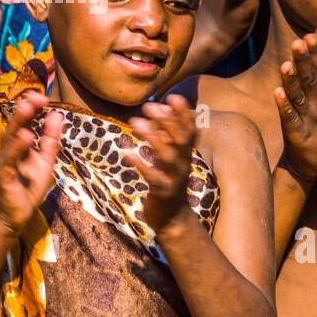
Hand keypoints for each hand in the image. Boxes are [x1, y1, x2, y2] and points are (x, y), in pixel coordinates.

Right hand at [0, 92, 62, 237]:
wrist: (16, 216)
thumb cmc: (28, 187)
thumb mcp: (46, 161)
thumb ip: (50, 139)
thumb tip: (57, 114)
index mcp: (19, 145)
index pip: (24, 122)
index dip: (32, 108)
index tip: (43, 96)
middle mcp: (9, 151)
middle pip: (14, 126)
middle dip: (24, 110)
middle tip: (35, 97)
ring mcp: (5, 164)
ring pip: (9, 140)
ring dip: (18, 123)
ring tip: (28, 108)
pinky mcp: (4, 178)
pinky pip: (9, 162)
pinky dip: (17, 149)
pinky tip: (26, 137)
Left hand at [123, 95, 195, 236]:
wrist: (172, 220)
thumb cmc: (167, 185)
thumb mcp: (169, 160)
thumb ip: (164, 139)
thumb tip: (157, 113)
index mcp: (186, 155)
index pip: (190, 130)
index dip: (184, 113)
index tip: (173, 96)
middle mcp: (183, 164)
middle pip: (181, 139)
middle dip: (167, 120)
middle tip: (149, 105)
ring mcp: (174, 178)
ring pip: (168, 154)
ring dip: (152, 137)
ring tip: (134, 122)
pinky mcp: (162, 191)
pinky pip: (152, 175)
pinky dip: (139, 162)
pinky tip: (125, 152)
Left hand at [274, 28, 316, 182]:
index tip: (316, 32)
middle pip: (311, 78)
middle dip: (305, 60)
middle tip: (299, 40)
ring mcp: (310, 119)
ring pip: (299, 95)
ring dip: (292, 80)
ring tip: (286, 63)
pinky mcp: (300, 134)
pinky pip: (290, 118)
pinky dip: (284, 105)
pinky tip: (276, 92)